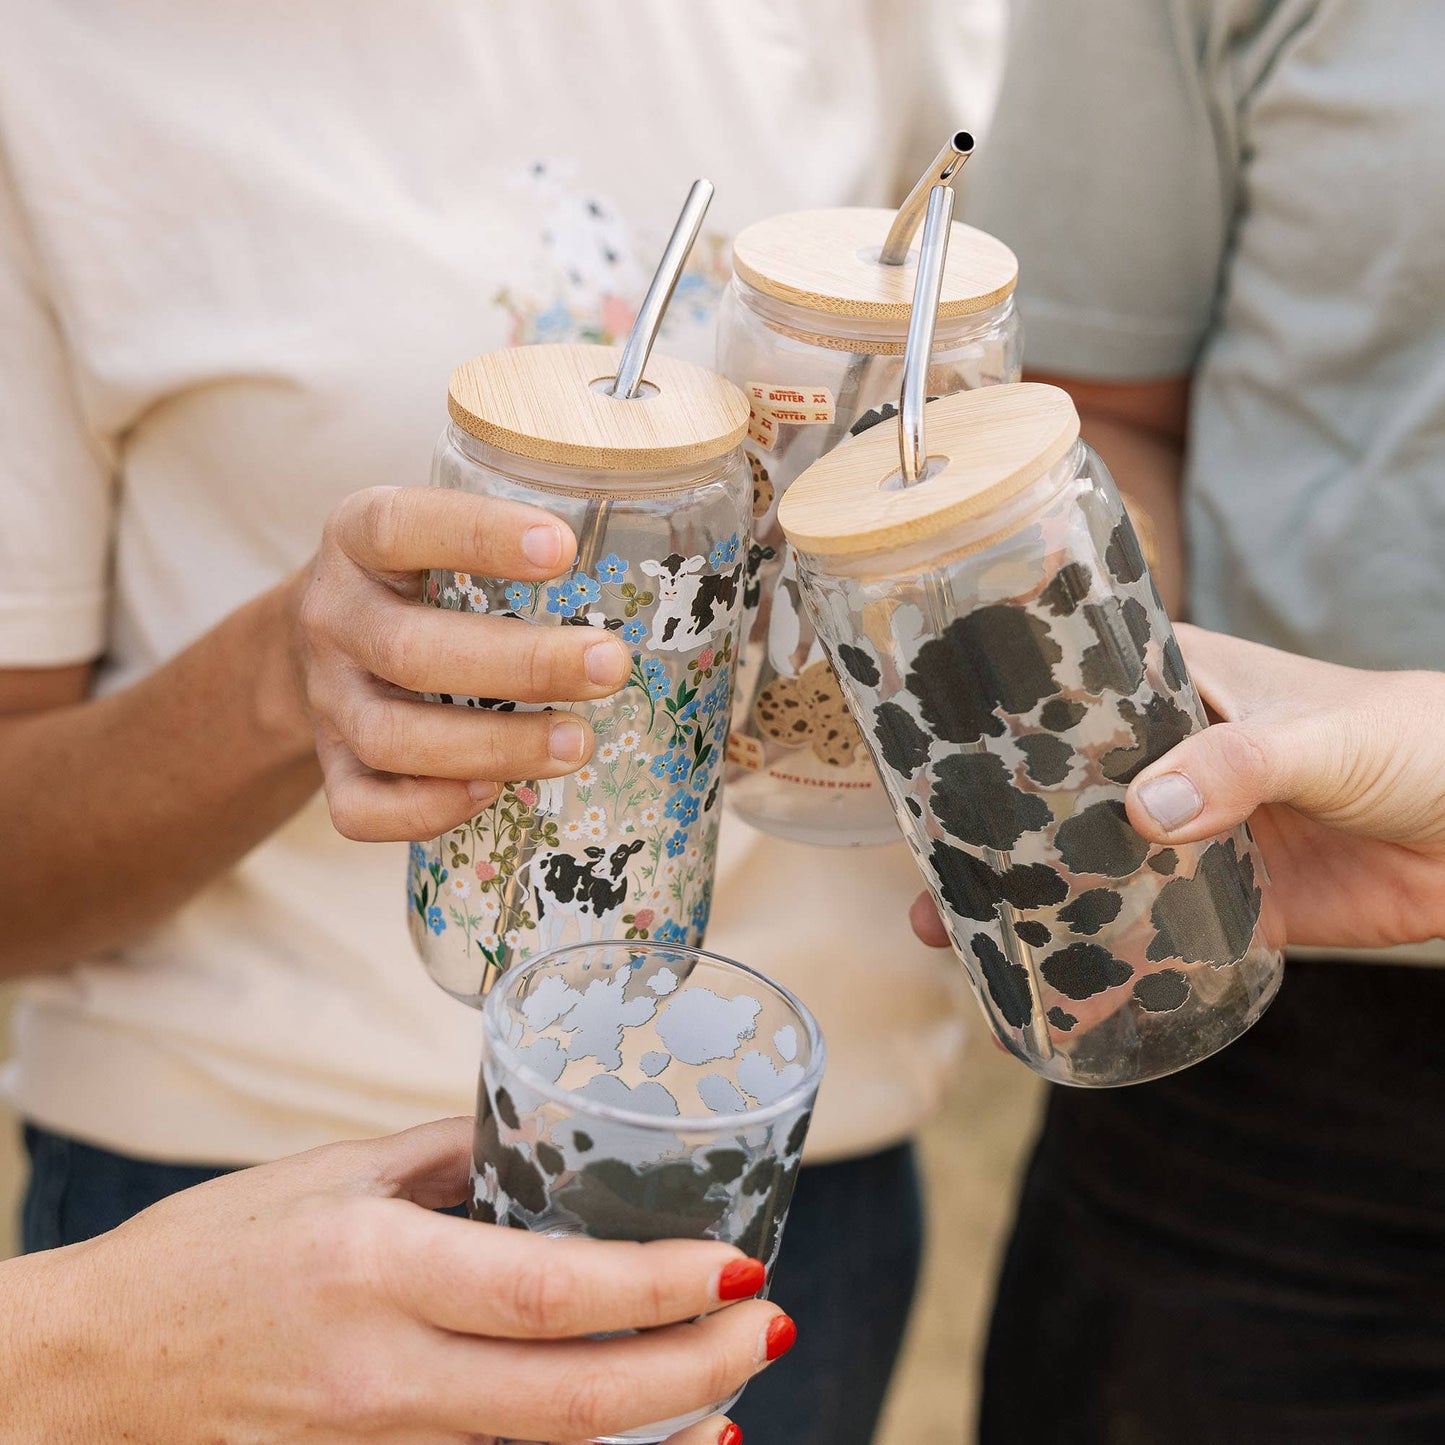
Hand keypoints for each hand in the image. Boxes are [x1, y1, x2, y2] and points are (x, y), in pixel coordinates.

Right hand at [8, 1119, 783, 1443]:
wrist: (93, 1371)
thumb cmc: (213, 1250)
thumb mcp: (329, 1171)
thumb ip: (446, 1154)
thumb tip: (545, 1135)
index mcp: (375, 1269)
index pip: (548, 1293)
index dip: (657, 1288)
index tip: (737, 1266)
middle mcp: (385, 1375)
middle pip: (572, 1399)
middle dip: (694, 1369)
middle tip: (770, 1325)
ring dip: (658, 1430)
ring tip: (734, 1388)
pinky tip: (645, 1443)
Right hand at [295, 487, 633, 840]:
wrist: (314, 635)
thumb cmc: (419, 578)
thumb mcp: (440, 531)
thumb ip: (513, 536)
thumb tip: (655, 555)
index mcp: (358, 538)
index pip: (401, 527)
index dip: (478, 536)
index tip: (563, 548)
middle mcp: (333, 617)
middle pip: (409, 650)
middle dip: (523, 665)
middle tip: (611, 666)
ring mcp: (326, 699)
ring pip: (391, 737)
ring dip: (494, 746)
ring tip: (578, 743)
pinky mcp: (328, 766)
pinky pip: (358, 808)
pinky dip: (426, 811)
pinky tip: (493, 795)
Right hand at [910, 625, 1444, 951]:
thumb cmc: (1417, 737)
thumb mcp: (1322, 734)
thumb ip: (1240, 763)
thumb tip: (1148, 813)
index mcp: (1170, 689)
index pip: (1059, 703)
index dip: (991, 736)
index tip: (924, 775)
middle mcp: (1163, 760)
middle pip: (1056, 801)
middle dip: (991, 844)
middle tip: (930, 890)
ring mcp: (1189, 836)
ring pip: (1090, 873)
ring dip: (1033, 910)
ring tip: (962, 949)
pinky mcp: (1227, 905)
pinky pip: (1150, 938)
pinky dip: (1105, 967)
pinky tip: (1056, 999)